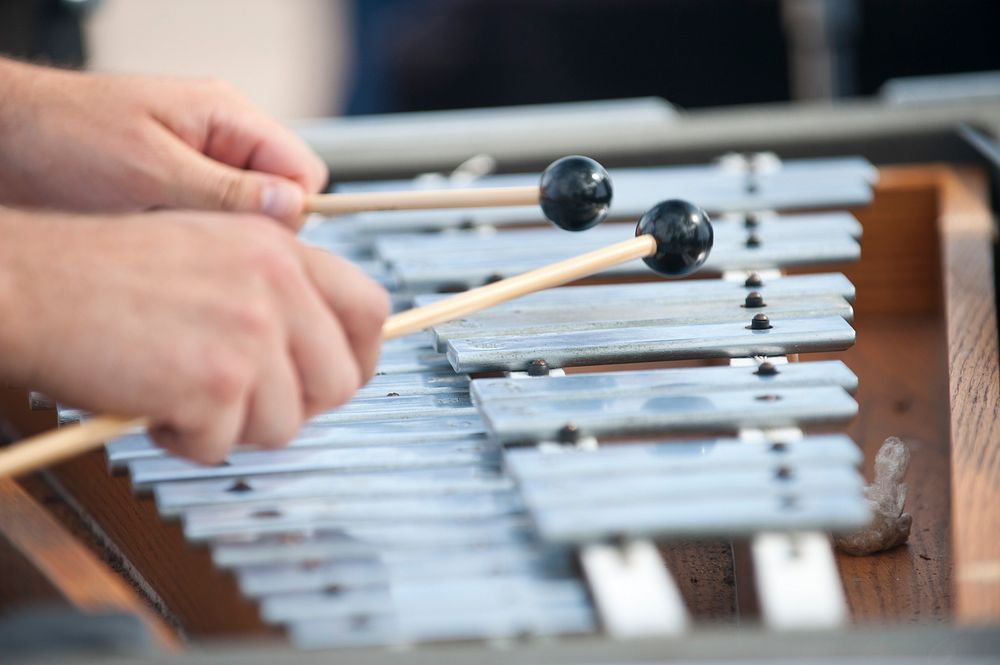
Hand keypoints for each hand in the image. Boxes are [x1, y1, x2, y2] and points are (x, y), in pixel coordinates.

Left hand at [0, 59, 326, 227]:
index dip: (290, 212)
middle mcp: (221, 141)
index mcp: (227, 116)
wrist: (0, 144)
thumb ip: (227, 190)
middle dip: (250, 231)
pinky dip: (192, 244)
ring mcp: (201, 169)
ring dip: (215, 240)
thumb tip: (293, 207)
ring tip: (166, 238)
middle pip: (278, 201)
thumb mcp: (149, 170)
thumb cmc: (60, 138)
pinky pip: (211, 229)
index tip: (255, 240)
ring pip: (246, 222)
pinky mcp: (178, 194)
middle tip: (202, 241)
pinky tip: (158, 244)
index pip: (303, 173)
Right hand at [0, 209, 388, 462]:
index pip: (368, 308)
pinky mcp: (217, 382)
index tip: (335, 376)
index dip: (359, 355)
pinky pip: (226, 444)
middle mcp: (276, 286)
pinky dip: (187, 440)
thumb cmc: (103, 273)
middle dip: (294, 406)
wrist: (33, 283)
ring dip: (234, 426)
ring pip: (285, 424)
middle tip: (243, 402)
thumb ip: (273, 290)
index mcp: (279, 248)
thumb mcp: (210, 249)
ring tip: (184, 395)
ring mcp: (250, 334)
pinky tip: (154, 405)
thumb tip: (318, 348)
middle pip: (339, 381)